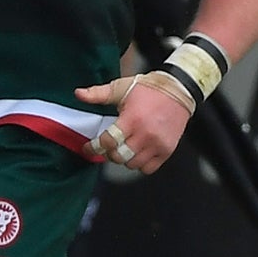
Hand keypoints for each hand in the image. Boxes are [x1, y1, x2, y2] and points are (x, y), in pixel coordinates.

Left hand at [75, 72, 193, 174]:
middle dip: (109, 153)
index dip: (94, 148)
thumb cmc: (149, 89)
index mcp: (132, 119)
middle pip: (118, 157)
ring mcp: (157, 144)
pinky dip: (140, 164)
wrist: (179, 90)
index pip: (108, 142)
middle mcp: (145, 134)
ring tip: (125, 147)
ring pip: (132, 164)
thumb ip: (98, 94)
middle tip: (109, 146)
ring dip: (125, 158)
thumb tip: (78, 94)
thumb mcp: (121, 87)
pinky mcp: (167, 150)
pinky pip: (148, 169)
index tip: (88, 148)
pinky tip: (138, 153)